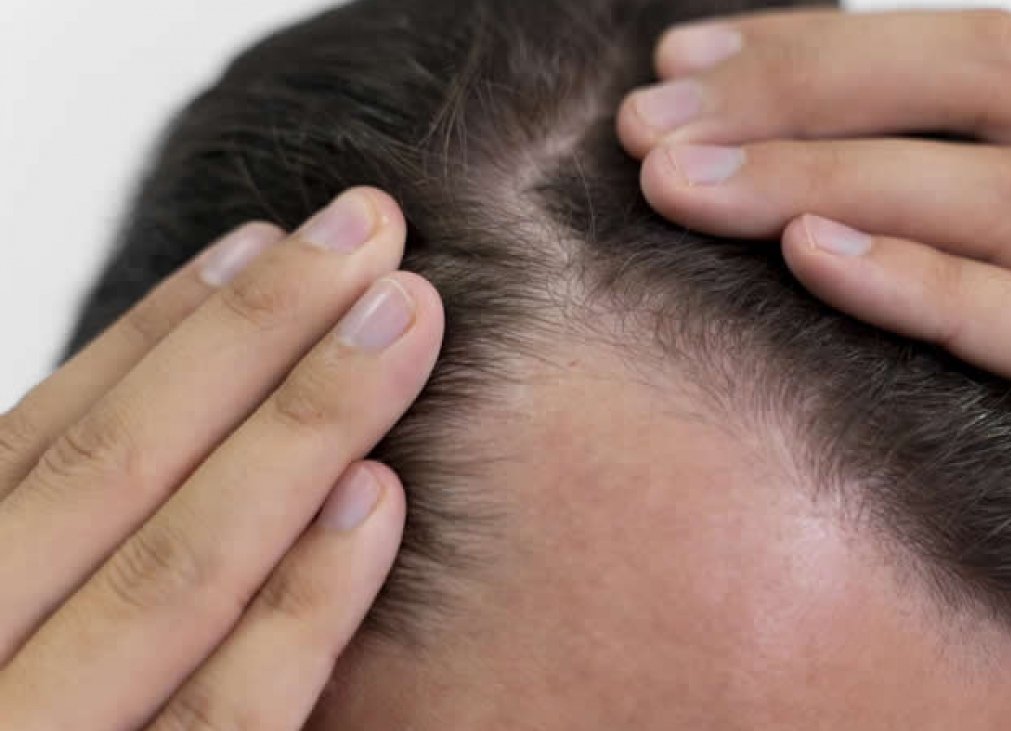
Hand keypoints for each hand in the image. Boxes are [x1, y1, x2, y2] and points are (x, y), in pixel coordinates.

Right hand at [0, 188, 442, 727]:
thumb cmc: (53, 713)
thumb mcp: (26, 619)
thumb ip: (68, 547)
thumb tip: (176, 397)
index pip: (49, 440)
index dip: (157, 331)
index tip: (263, 240)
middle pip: (117, 470)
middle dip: (252, 335)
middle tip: (371, 230)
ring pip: (177, 571)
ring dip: (301, 429)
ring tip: (403, 320)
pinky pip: (228, 717)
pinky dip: (301, 605)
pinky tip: (381, 499)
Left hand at [618, 8, 1010, 612]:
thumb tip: (837, 182)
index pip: (977, 49)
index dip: (820, 51)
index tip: (680, 71)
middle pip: (991, 88)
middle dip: (804, 101)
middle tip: (650, 131)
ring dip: (840, 182)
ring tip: (692, 190)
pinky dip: (949, 293)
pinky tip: (825, 266)